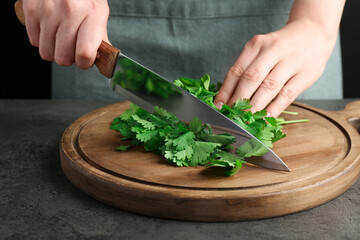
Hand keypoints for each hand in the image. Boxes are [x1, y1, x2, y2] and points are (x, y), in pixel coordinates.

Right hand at [22, 0, 109, 68]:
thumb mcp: (99, 12)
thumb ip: (100, 38)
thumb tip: (99, 60)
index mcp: (93, 13)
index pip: (85, 52)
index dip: (84, 63)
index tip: (85, 59)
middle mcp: (70, 11)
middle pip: (63, 58)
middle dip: (68, 57)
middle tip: (72, 46)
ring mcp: (48, 10)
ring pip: (47, 53)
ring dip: (54, 50)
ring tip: (61, 36)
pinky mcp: (31, 9)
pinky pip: (34, 42)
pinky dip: (42, 39)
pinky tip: (50, 27)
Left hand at [214, 20, 336, 116]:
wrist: (313, 32)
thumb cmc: (281, 47)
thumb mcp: (261, 50)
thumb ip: (247, 69)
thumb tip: (228, 97)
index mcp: (256, 45)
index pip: (236, 70)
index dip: (226, 90)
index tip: (219, 106)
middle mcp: (273, 50)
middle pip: (251, 78)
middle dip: (239, 100)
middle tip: (231, 115)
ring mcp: (291, 61)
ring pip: (269, 87)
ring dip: (256, 106)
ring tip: (246, 119)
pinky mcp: (305, 74)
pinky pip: (287, 94)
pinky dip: (275, 108)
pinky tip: (266, 117)